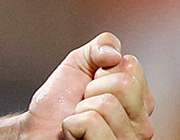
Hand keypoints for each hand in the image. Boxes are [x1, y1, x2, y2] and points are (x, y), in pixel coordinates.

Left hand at [21, 33, 153, 139]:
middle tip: (82, 103)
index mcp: (140, 101)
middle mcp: (142, 125)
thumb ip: (99, 47)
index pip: (131, 65)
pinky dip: (73, 124)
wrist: (37, 129)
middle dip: (91, 89)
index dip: (100, 70)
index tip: (89, 86)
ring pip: (106, 105)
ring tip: (79, 120)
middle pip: (123, 85)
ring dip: (80, 110)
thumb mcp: (77, 64)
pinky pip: (91, 123)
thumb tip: (114, 54)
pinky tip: (75, 134)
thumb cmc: (60, 101)